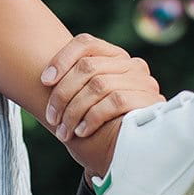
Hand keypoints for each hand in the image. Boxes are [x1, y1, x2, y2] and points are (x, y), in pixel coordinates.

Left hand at [40, 33, 161, 141]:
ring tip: (63, 131)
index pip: (85, 42)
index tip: (44, 81)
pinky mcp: (149, 100)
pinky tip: (82, 131)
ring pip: (98, 85)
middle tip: (51, 118)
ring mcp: (143, 81)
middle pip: (87, 66)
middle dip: (63, 94)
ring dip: (74, 110)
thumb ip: (78, 84)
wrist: (141, 152)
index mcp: (116, 56)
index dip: (61, 59)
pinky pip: (114, 101)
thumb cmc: (107, 126)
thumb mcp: (91, 100)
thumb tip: (44, 79)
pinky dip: (93, 117)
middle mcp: (132, 64)